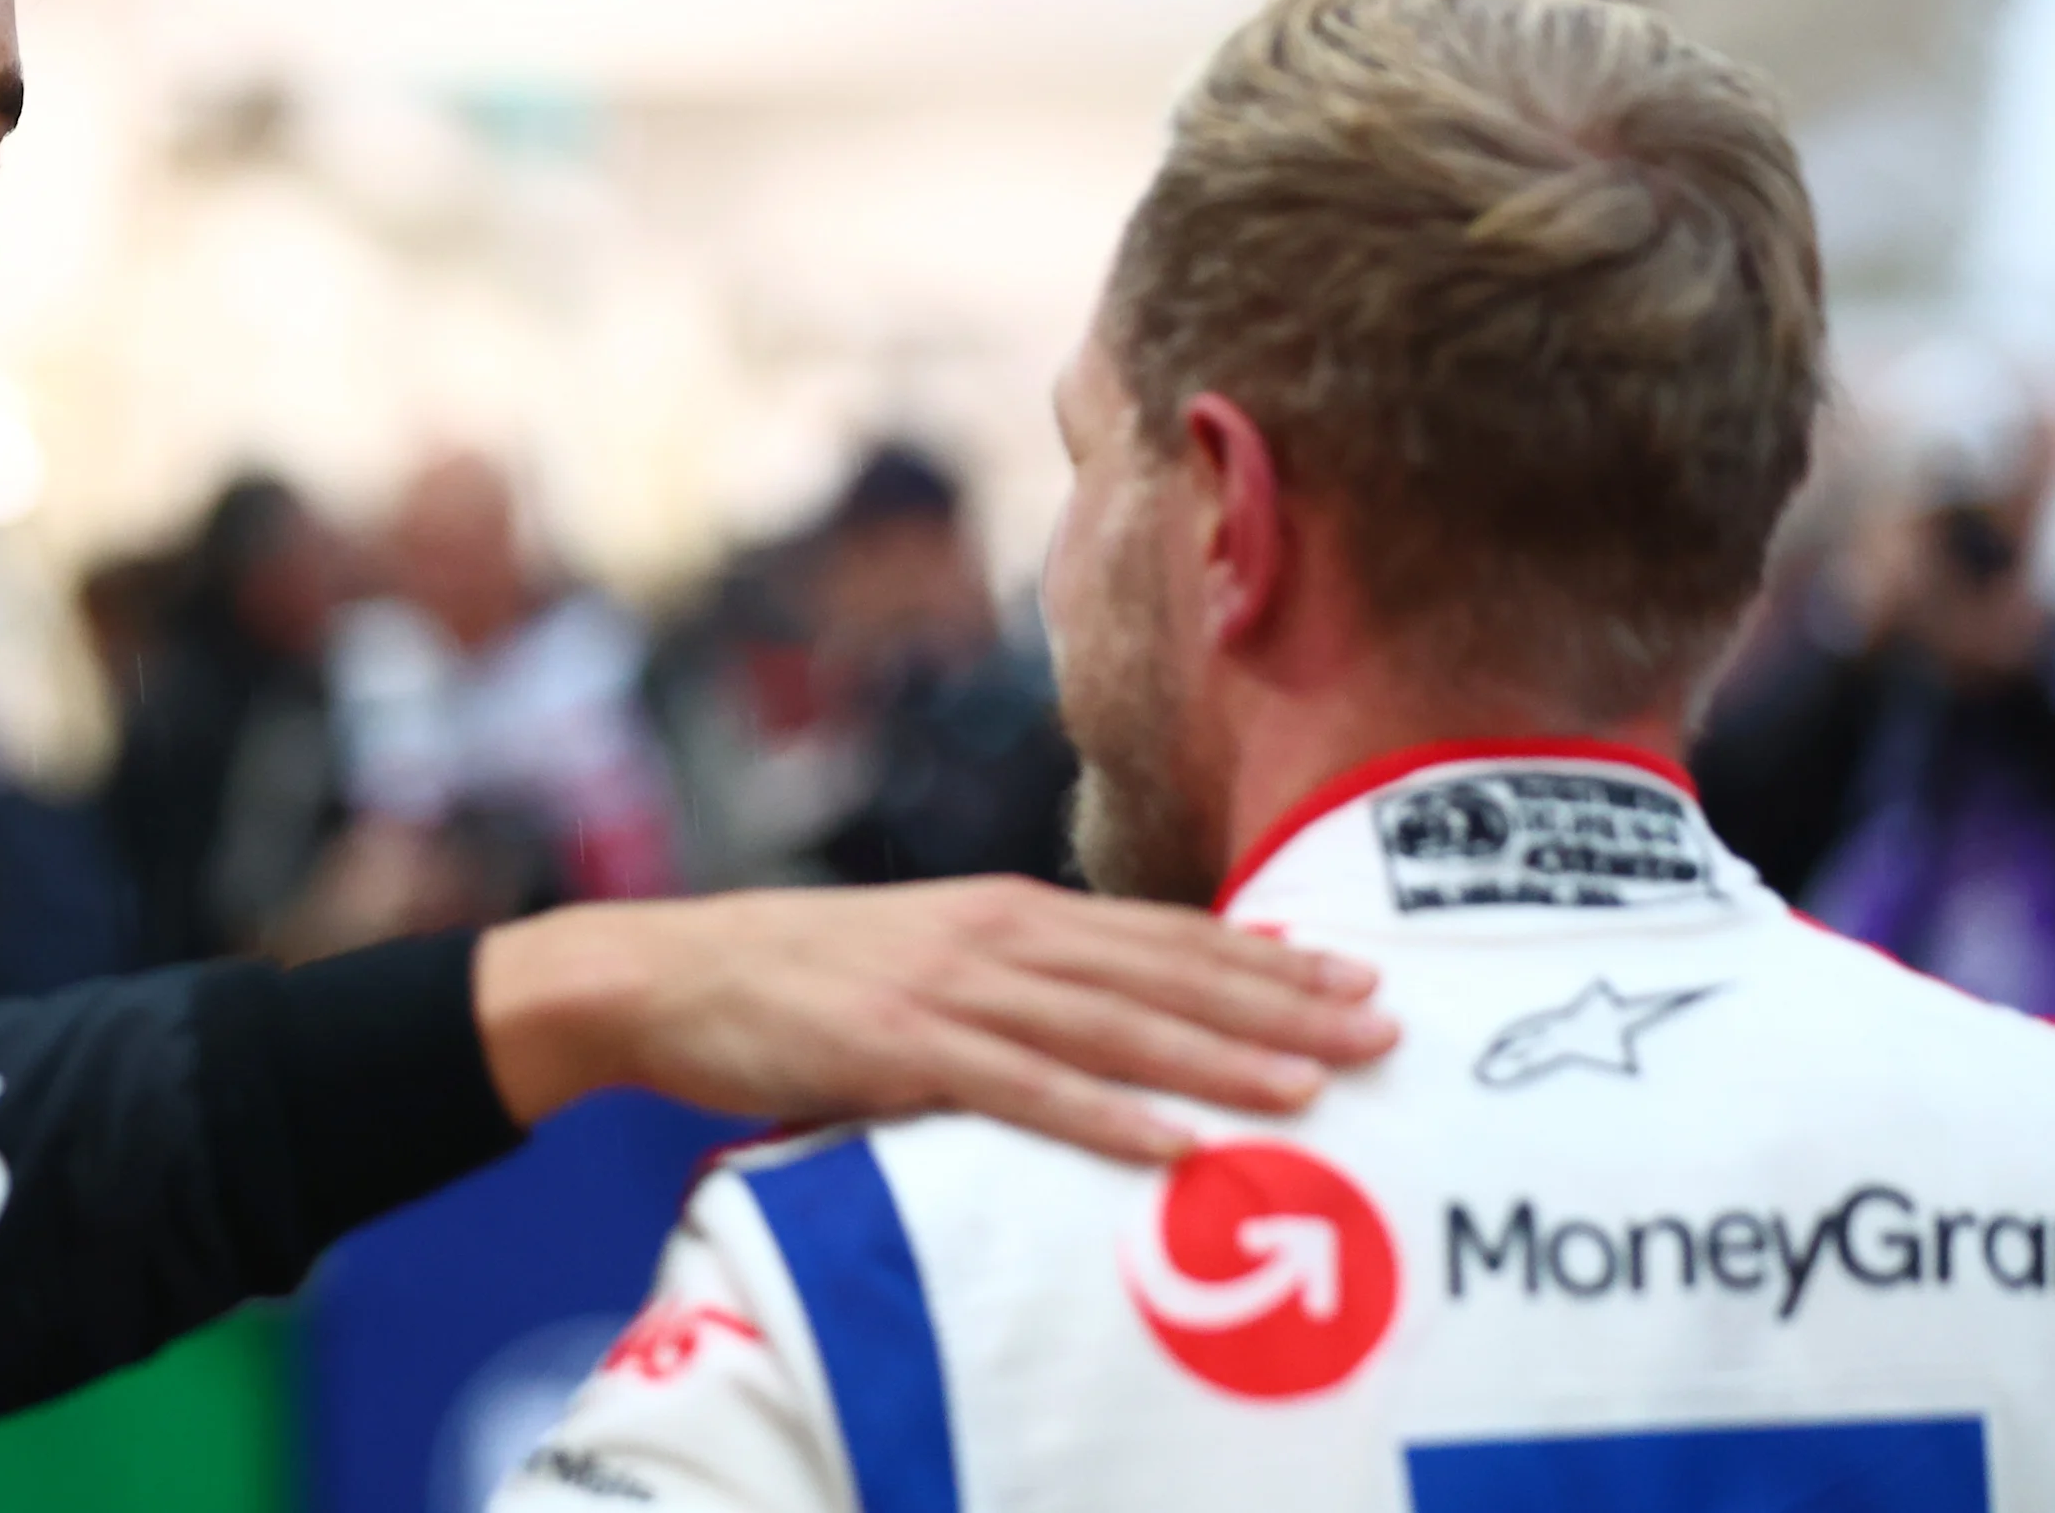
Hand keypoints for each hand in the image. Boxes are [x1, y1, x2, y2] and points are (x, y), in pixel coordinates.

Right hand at [472, 877, 1395, 1164]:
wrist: (674, 972)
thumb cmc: (800, 975)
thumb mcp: (922, 950)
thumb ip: (1013, 973)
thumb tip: (1105, 1008)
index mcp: (1005, 911)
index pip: (1160, 932)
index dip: (1264, 955)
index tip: (1356, 977)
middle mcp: (995, 936)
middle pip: (1162, 972)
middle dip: (1278, 1003)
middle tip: (1380, 1028)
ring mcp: (949, 990)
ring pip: (1111, 1028)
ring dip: (1215, 1058)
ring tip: (1308, 1089)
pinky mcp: (900, 1048)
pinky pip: (1022, 1090)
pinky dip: (1104, 1118)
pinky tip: (1172, 1144)